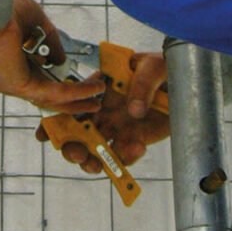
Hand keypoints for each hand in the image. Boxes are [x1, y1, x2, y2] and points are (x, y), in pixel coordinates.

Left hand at [0, 0, 105, 112]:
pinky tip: (92, 88)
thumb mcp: (35, 24)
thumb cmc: (2, 10)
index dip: (57, 82)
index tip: (77, 80)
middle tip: (91, 101)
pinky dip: (76, 92)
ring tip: (97, 95)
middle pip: (45, 97)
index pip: (35, 81)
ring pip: (52, 98)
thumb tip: (61, 59)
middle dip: (71, 100)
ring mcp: (12, 85)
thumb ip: (50, 42)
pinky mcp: (21, 85)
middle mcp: (7, 79)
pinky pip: (55, 92)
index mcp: (7, 64)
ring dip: (78, 98)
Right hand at [37, 52, 169, 172]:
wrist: (187, 83)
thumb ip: (142, 83)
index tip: (44, 135)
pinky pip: (124, 156)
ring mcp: (119, 128)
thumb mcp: (153, 66)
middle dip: (71, 147)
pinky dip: (126, 158)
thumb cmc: (165, 67)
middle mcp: (104, 111)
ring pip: (96, 150)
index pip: (71, 104)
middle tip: (78, 153)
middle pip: (78, 134)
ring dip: (92, 161)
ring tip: (99, 165)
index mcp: (100, 89)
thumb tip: (133, 111)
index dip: (54, 120)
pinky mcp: (136, 141)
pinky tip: (137, 148)